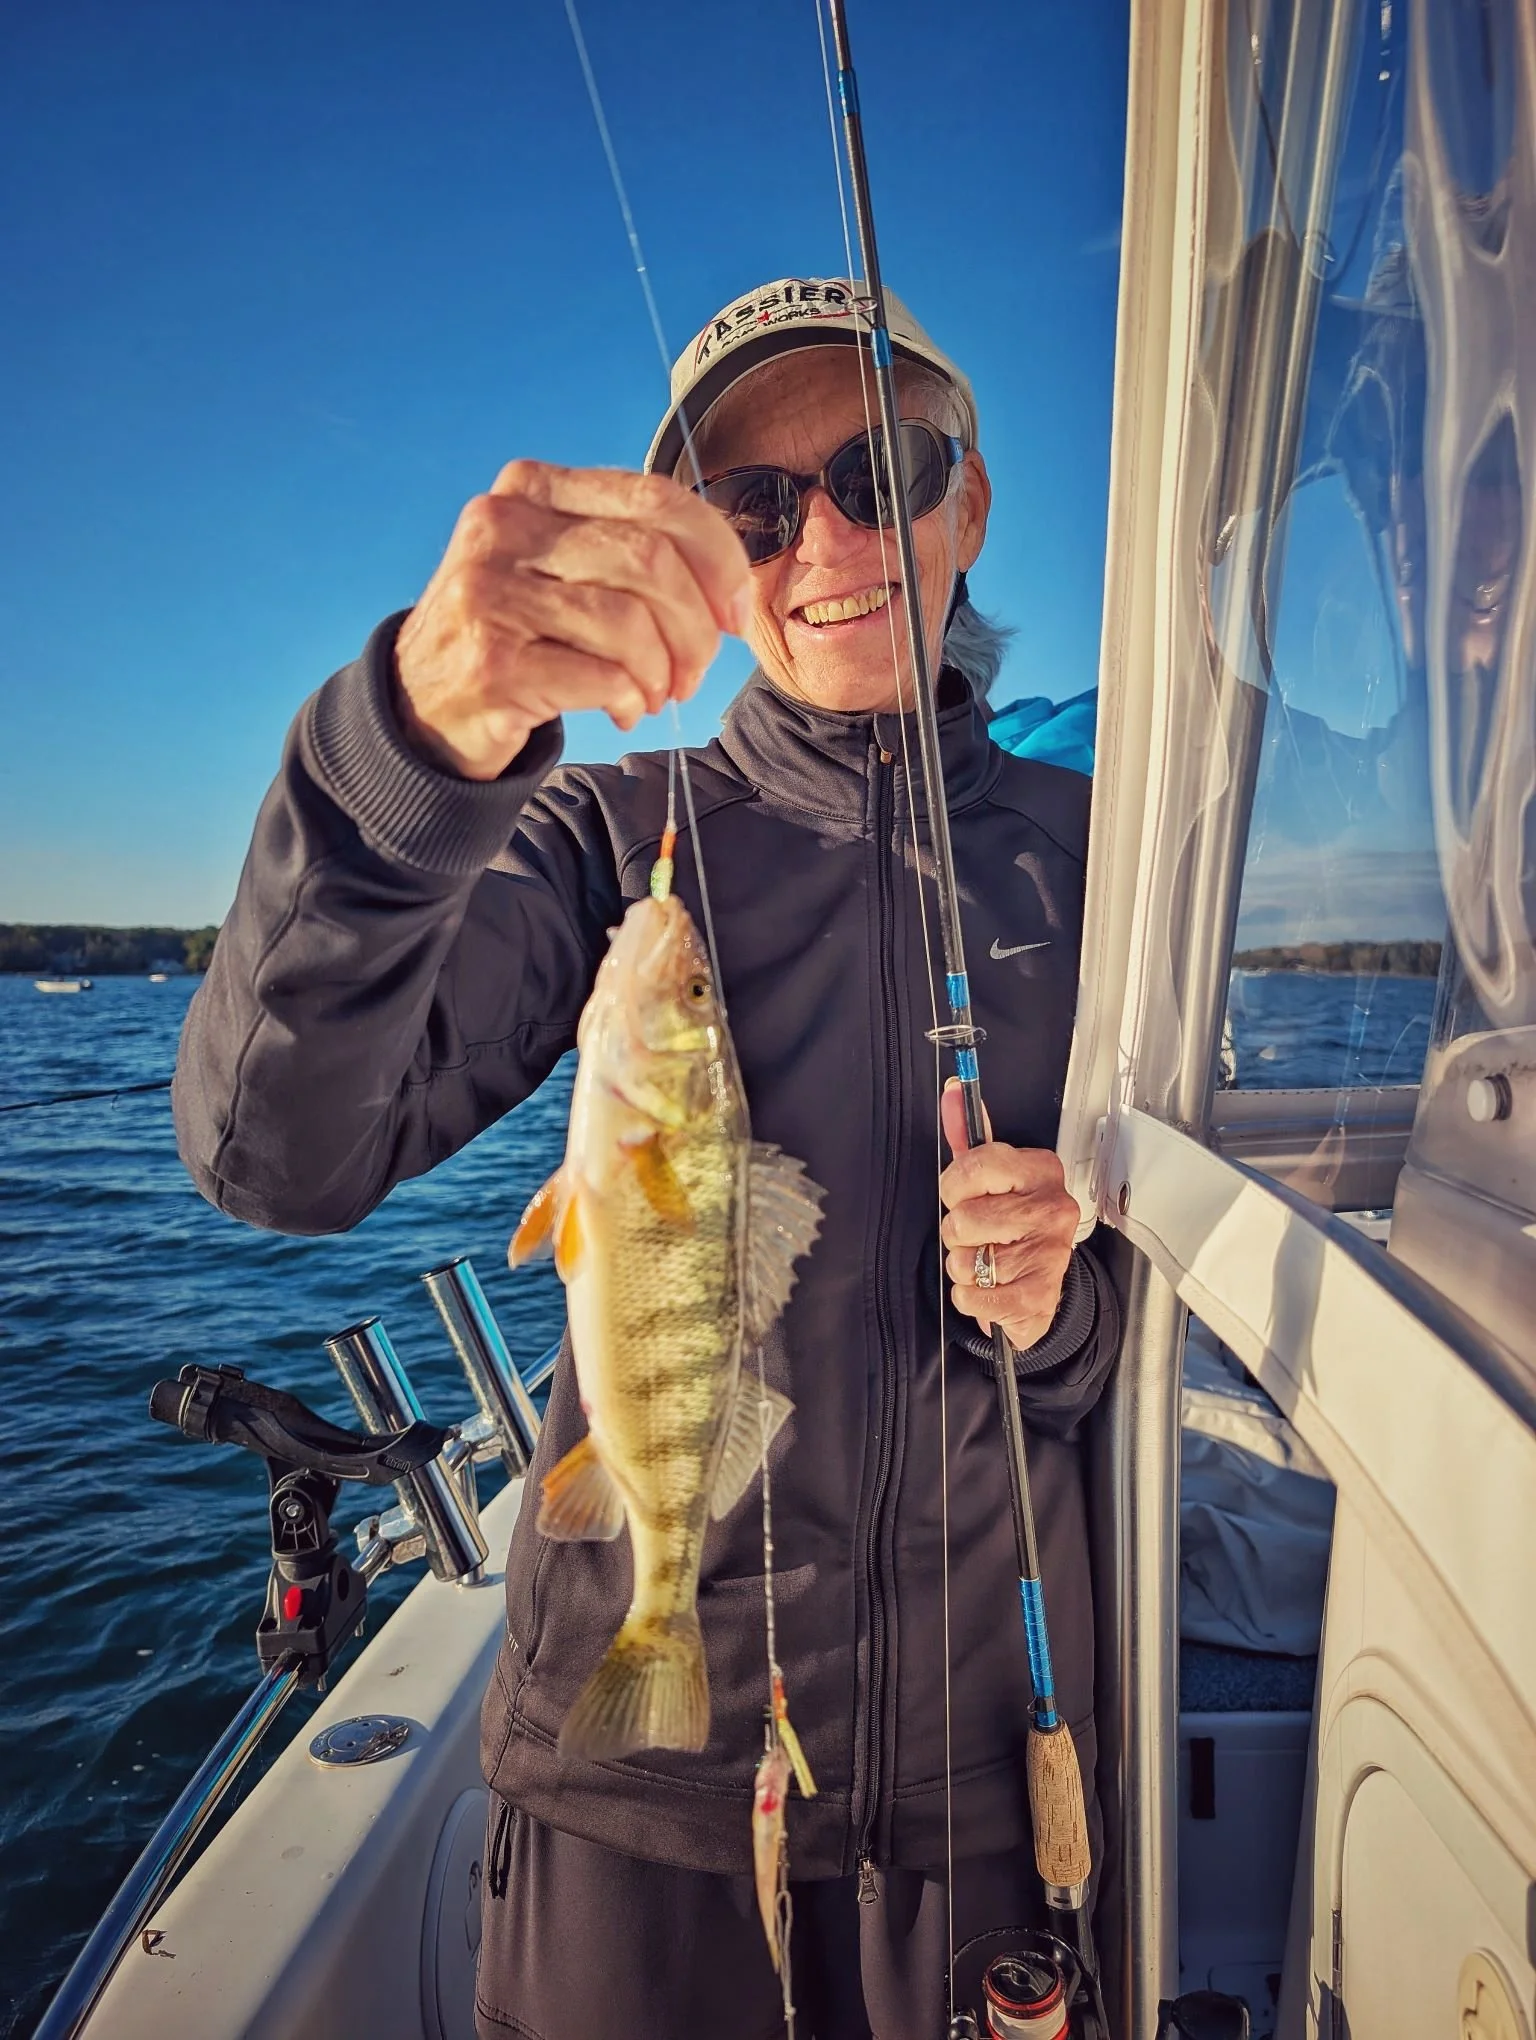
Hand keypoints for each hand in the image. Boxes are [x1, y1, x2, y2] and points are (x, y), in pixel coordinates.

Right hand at [393, 461, 752, 779]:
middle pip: (651, 560)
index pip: (656, 499)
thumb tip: (728, 588)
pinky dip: (631, 699)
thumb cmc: (515, 633)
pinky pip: (602, 676)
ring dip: (663, 671)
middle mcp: (503, 527)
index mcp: (533, 489)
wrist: (422, 705)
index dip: (720, 558)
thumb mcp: (557, 566)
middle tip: (696, 671)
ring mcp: (490, 593)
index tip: (735, 614)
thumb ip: (629, 551)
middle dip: (696, 626)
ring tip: (656, 695)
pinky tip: (623, 710)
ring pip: (630, 622)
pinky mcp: (491, 662)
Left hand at [938, 1080, 1077, 1348]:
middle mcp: (1052, 1207)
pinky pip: (974, 1296)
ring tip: (986, 1261)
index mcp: (1039, 1169)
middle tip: (979, 1234)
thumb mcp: (991, 1177)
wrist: (1041, 1284)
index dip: (953, 1188)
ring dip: (964, 1267)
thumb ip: (966, 1137)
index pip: (972, 1165)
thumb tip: (953, 1092)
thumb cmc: (1012, 1225)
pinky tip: (988, 1287)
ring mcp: (1049, 1252)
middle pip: (964, 1218)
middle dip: (958, 1232)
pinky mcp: (1039, 1295)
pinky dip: (970, 1297)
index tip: (962, 1196)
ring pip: (966, 1260)